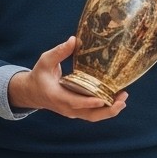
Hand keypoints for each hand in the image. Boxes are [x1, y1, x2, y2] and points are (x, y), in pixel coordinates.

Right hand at [8, 36, 127, 120]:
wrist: (33, 92)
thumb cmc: (40, 75)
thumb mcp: (45, 61)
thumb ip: (59, 52)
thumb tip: (74, 40)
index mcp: (57, 96)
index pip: (75, 102)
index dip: (89, 102)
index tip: (102, 99)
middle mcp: (66, 108)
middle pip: (89, 115)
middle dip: (107, 109)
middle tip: (122, 99)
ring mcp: (72, 112)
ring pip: (93, 117)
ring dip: (110, 110)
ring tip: (123, 99)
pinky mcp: (77, 111)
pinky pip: (93, 114)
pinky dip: (105, 109)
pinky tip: (116, 100)